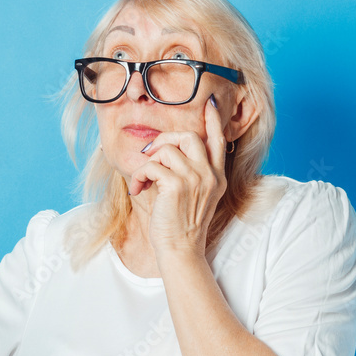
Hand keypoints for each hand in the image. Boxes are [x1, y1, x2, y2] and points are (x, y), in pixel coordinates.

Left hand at [128, 95, 228, 257]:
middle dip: (164, 138)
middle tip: (150, 152)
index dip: (213, 121)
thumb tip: (168, 150)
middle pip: (189, 136)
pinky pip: (151, 165)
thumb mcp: (194, 196)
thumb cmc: (181, 226)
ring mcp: (195, 179)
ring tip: (143, 180)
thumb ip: (191, 173)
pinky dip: (139, 176)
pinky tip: (137, 189)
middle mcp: (210, 175)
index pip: (218, 141)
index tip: (210, 105)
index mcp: (217, 177)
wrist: (181, 250)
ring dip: (148, 162)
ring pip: (167, 149)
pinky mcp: (176, 185)